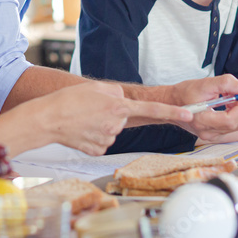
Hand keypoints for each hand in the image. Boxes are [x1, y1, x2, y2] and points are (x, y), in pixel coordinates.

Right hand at [29, 82, 192, 155]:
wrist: (48, 119)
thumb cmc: (70, 101)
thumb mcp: (96, 87)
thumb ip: (116, 93)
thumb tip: (123, 103)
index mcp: (119, 107)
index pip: (152, 110)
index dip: (173, 113)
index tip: (189, 115)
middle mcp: (117, 124)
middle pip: (123, 119)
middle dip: (113, 115)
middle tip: (92, 110)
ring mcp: (108, 139)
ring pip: (112, 131)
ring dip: (101, 126)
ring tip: (83, 119)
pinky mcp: (98, 150)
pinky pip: (102, 141)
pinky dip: (94, 137)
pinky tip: (81, 131)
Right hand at [167, 75, 237, 141]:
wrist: (172, 103)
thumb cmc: (185, 93)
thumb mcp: (205, 83)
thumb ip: (227, 83)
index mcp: (202, 121)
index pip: (230, 120)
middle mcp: (207, 132)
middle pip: (237, 124)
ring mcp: (211, 135)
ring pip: (237, 126)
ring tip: (234, 96)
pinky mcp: (214, 134)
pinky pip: (232, 126)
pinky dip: (236, 114)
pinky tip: (230, 103)